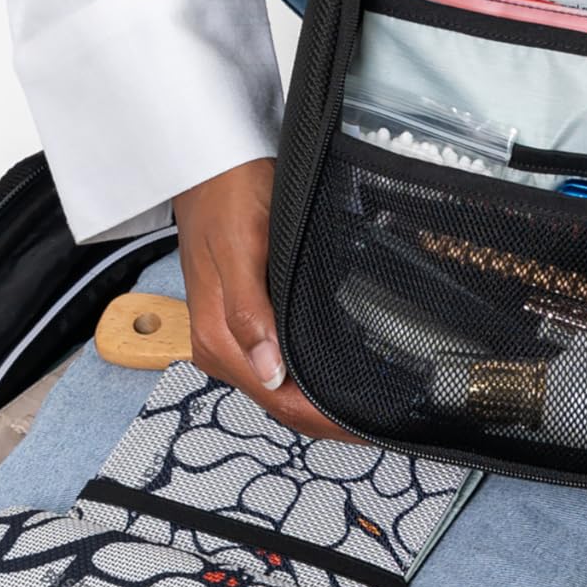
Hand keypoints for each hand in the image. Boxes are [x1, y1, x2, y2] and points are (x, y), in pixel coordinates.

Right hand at [170, 159, 353, 440]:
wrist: (209, 159)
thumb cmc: (227, 192)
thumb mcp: (241, 246)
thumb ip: (249, 311)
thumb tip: (269, 372)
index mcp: (218, 338)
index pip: (278, 401)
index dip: (324, 419)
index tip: (365, 426)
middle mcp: (220, 345)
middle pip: (279, 401)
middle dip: (325, 417)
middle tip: (376, 421)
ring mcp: (228, 333)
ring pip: (277, 386)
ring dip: (316, 400)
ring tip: (363, 403)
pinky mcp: (240, 316)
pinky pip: (274, 362)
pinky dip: (303, 375)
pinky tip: (330, 372)